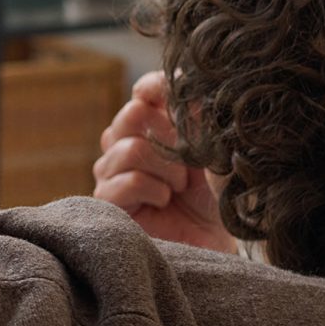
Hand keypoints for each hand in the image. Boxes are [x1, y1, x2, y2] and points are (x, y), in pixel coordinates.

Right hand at [92, 71, 236, 253]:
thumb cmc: (216, 199)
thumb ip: (199, 118)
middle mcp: (126, 143)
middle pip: (132, 114)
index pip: (145, 91)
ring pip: (129, 148)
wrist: (217, 243)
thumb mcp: (214, 151)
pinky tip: (164, 202)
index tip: (181, 100)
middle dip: (168, 137)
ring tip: (180, 188)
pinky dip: (154, 190)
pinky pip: (126, 180)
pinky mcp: (107, 202)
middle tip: (189, 163)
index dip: (158, 88)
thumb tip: (186, 82)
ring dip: (165, 169)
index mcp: (152, 126)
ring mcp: (112, 172)